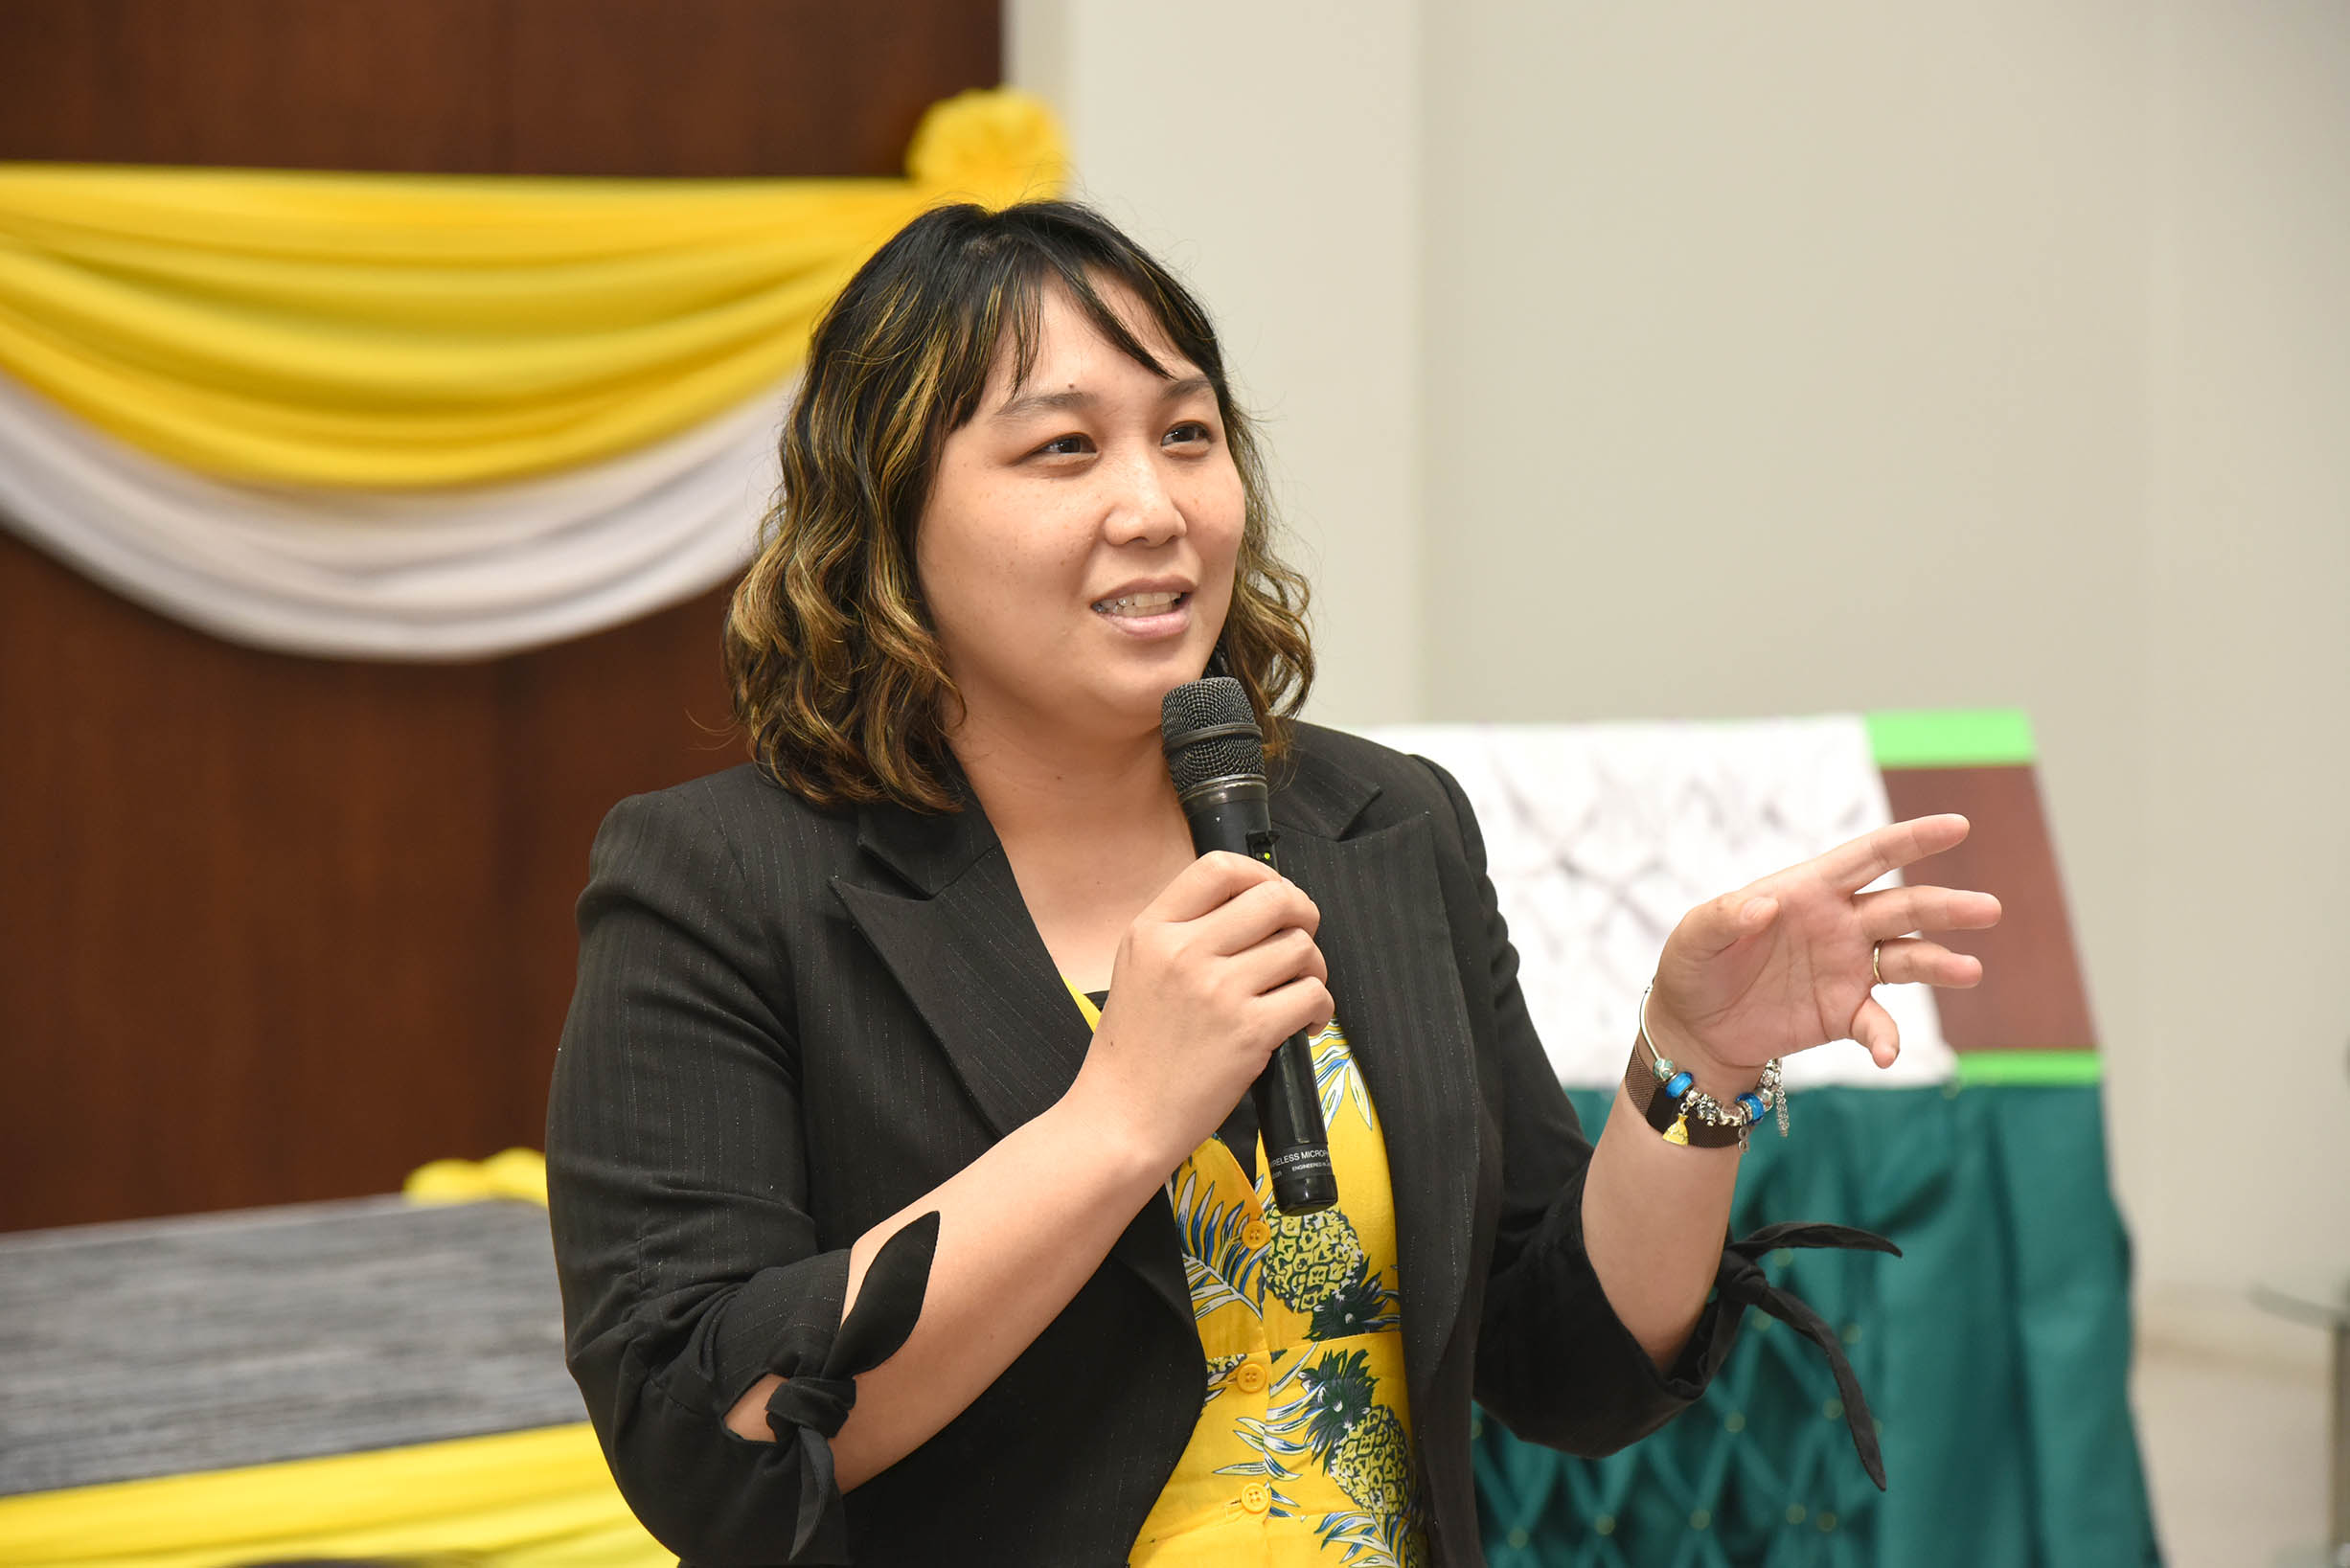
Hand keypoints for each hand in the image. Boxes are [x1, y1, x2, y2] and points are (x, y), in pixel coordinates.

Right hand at [1066, 851, 1330, 1170]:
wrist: (1120, 1119)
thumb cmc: (1132, 1053)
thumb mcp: (1136, 970)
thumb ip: (1181, 933)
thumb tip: (1250, 908)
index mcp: (1152, 931)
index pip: (1219, 868)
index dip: (1262, 874)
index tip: (1273, 895)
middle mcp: (1184, 952)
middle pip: (1274, 899)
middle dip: (1302, 914)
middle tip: (1300, 938)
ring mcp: (1218, 991)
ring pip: (1300, 947)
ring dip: (1312, 968)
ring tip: (1297, 991)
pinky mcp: (1249, 1032)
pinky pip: (1312, 995)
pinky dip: (1319, 1008)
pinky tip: (1304, 1025)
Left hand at [1647, 814, 2000, 1086]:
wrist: (1694, 1029)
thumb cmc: (1693, 968)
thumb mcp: (1695, 937)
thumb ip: (1724, 917)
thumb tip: (1764, 904)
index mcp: (1809, 890)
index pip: (1869, 857)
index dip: (1912, 840)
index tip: (1958, 826)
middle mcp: (1840, 924)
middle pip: (1904, 907)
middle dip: (1946, 907)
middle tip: (1988, 909)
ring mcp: (1848, 968)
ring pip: (1908, 959)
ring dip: (1939, 964)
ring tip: (1969, 971)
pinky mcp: (1844, 1013)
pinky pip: (1877, 1021)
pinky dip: (1887, 1036)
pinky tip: (1885, 1053)